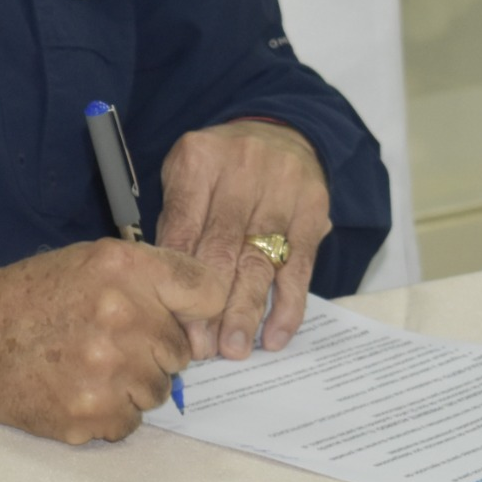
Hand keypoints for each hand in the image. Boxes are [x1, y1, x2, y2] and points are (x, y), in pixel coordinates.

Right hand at [0, 240, 228, 443]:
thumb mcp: (90, 261)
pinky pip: (129, 422)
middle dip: (151, 350)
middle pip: (183, 351)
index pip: (208, 292)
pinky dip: (107, 411)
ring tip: (83, 364)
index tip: (181, 317)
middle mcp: (121, 317)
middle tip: (103, 340)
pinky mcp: (91, 415)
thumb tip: (209, 321)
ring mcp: (107, 371)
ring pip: (158, 391)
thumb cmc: (29, 299)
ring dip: (129, 383)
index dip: (197, 308)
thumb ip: (153, 278)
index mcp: (123, 269)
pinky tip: (72, 387)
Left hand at [156, 120, 331, 359]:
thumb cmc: (220, 166)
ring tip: (235, 348)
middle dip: (211, 304)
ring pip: (261, 261)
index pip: (184, 228)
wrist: (280, 132)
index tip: (172, 322)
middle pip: (222, 249)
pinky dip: (288, 305)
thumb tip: (166, 291)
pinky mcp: (314, 212)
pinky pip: (300, 267)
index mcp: (198, 161)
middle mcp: (242, 173)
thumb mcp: (186, 175)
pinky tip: (275, 335)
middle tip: (203, 347)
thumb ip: (177, 223)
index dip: (179, 280)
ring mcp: (282, 191)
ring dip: (247, 311)